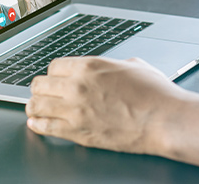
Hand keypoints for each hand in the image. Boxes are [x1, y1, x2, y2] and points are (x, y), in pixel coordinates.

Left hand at [26, 57, 185, 153]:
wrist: (163, 119)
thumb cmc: (155, 94)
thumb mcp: (134, 66)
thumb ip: (113, 66)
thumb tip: (111, 69)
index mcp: (90, 66)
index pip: (54, 66)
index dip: (54, 73)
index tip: (55, 78)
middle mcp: (77, 86)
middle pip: (40, 84)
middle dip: (41, 88)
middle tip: (42, 92)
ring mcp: (75, 111)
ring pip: (36, 105)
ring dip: (35, 106)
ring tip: (35, 108)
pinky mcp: (77, 133)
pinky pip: (45, 127)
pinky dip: (38, 125)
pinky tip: (37, 123)